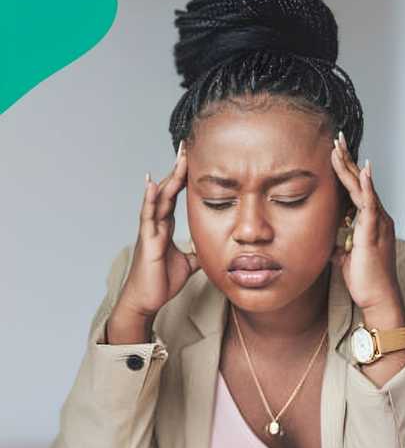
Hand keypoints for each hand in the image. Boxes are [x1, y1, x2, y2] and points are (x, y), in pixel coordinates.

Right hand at [110, 142, 200, 341]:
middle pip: (168, 190)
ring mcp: (150, 231)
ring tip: (177, 158)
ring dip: (168, 177)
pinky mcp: (148, 241)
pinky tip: (152, 184)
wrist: (146, 301)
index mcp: (165, 226)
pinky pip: (148, 217)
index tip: (192, 157)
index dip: (184, 177)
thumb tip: (215, 249)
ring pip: (159, 198)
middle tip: (186, 146)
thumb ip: (198, 252)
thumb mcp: (188, 263)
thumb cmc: (161, 281)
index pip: (176, 195)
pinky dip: (150, 200)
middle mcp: (156, 224)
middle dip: (177, 169)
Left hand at [329, 132, 404, 325]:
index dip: (346, 171)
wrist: (378, 298)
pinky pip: (370, 204)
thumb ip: (342, 247)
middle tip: (337, 138)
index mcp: (371, 222)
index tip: (335, 152)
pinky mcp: (374, 231)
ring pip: (363, 188)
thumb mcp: (347, 259)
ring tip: (340, 147)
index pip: (356, 189)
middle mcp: (378, 218)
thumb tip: (332, 245)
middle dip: (348, 160)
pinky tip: (363, 170)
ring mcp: (378, 223)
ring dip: (351, 166)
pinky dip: (366, 186)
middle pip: (361, 182)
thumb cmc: (365, 281)